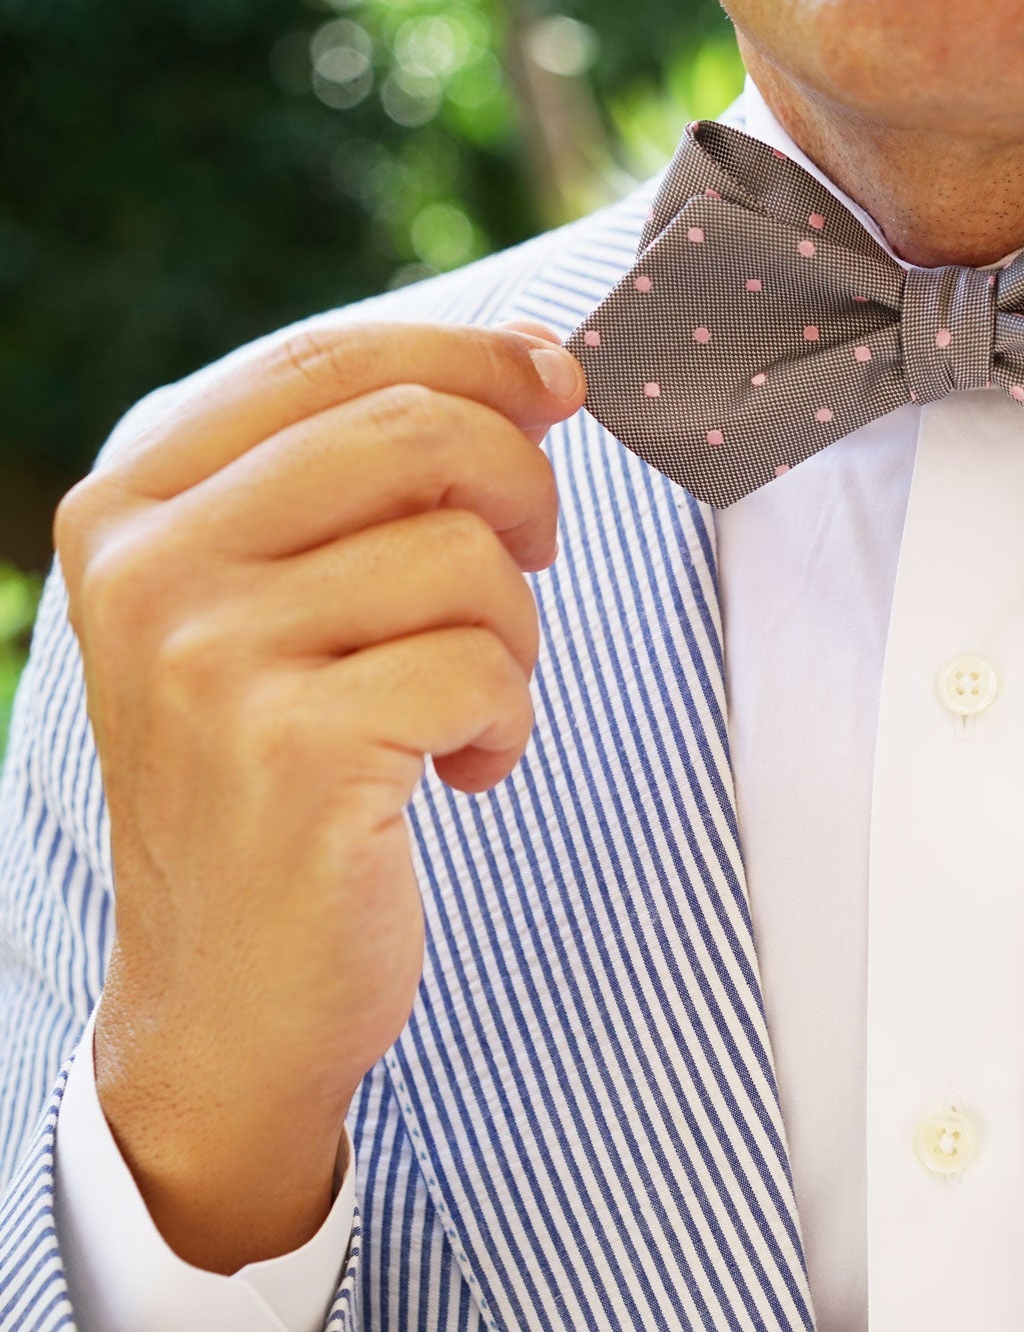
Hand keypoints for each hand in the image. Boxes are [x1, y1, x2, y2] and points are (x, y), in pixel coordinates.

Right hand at [52, 318, 585, 1272]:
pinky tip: (462, 772)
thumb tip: (536, 365)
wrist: (224, 997)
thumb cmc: (277, 781)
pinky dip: (509, 721)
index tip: (560, 381)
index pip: (327, 361)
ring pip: (466, 557)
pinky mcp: (292, 753)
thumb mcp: (268, 609)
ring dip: (515, 635)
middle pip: (416, 431)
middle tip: (530, 565)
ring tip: (467, 702)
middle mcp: (150, 569)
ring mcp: (210, 661)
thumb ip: (360, 484)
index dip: (471, 354)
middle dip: (521, 491)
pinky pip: (484, 669)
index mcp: (133, 508)